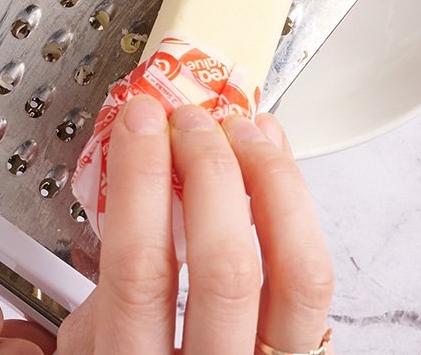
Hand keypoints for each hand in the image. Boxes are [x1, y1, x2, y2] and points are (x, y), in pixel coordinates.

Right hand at [55, 97, 334, 353]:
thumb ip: (104, 300)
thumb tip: (134, 197)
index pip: (139, 271)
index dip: (141, 180)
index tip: (139, 123)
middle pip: (225, 263)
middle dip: (208, 169)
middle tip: (190, 120)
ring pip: (298, 269)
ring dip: (269, 180)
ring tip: (243, 131)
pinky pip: (316, 276)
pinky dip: (297, 205)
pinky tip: (273, 166)